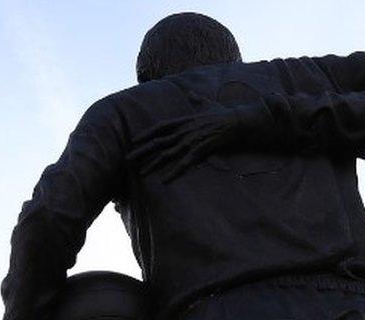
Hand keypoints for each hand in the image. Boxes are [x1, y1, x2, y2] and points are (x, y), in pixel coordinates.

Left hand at [127, 110, 245, 181]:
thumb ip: (196, 100)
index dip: (146, 134)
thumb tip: (190, 93)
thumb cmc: (222, 113)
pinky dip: (174, 172)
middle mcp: (184, 130)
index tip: (134, 141)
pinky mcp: (200, 150)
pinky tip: (164, 181)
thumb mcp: (206, 104)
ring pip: (168, 154)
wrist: (236, 120)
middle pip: (158, 142)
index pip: (160, 127)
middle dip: (142, 151)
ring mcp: (191, 140)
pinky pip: (184, 164)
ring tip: (141, 173)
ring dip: (153, 164)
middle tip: (127, 159)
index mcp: (183, 120)